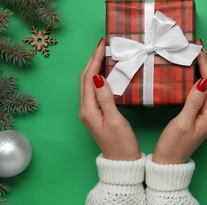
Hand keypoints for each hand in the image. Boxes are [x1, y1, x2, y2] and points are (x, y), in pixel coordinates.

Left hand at [79, 38, 140, 160]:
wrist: (121, 162)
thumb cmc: (121, 143)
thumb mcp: (114, 120)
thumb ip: (105, 98)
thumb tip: (98, 76)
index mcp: (88, 109)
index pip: (89, 77)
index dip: (95, 59)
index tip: (103, 45)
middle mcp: (85, 108)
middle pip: (85, 78)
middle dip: (93, 59)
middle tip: (103, 45)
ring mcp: (89, 111)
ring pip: (88, 83)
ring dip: (94, 66)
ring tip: (104, 54)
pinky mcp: (95, 113)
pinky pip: (93, 89)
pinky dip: (98, 76)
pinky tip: (106, 72)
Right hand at [153, 40, 206, 163]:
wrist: (170, 162)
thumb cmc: (174, 145)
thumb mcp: (182, 123)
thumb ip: (193, 102)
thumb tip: (203, 80)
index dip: (206, 64)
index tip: (198, 49)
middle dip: (206, 64)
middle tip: (196, 47)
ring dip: (202, 70)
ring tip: (194, 55)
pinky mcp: (201, 115)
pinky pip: (202, 92)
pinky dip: (198, 79)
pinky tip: (191, 73)